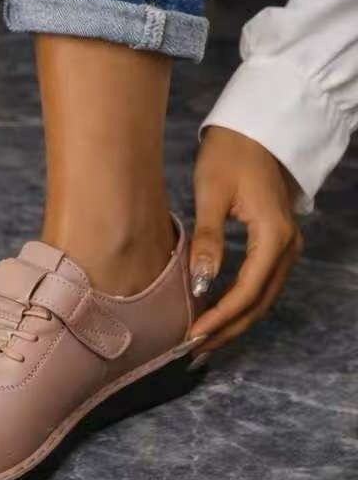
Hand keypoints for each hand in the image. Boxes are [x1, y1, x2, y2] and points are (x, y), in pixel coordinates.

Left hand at [189, 126, 302, 353]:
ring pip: (262, 297)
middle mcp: (287, 246)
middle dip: (227, 329)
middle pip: (259, 302)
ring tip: (202, 340)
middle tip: (192, 350)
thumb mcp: (210, 193)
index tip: (192, 336)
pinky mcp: (276, 243)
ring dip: (234, 320)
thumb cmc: (228, 153)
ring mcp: (286, 246)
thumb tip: (202, 285)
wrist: (252, 129)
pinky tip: (217, 313)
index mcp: (273, 235)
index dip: (220, 318)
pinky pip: (261, 283)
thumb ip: (208, 240)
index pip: (247, 291)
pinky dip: (240, 302)